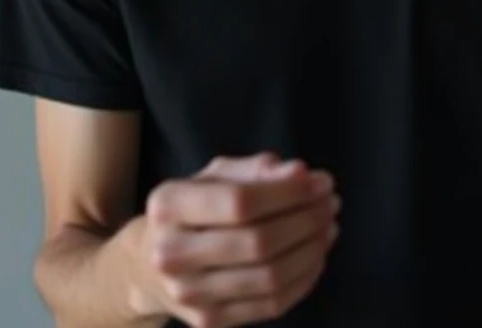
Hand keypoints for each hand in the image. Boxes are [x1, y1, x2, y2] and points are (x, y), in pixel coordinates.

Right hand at [131, 152, 339, 327]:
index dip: (289, 193)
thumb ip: (255, 169)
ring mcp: (189, 296)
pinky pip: (271, 305)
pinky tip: (316, 255)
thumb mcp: (214, 175)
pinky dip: (304, 279)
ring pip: (270, 278)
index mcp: (169, 206)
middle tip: (332, 204)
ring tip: (329, 227)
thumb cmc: (193, 208)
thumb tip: (299, 172)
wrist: (148, 263)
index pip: (240, 202)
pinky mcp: (210, 321)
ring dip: (312, 250)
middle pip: (258, 243)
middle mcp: (171, 255)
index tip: (321, 182)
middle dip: (307, 221)